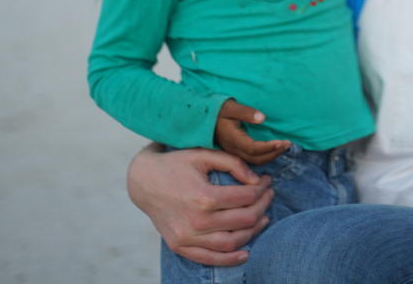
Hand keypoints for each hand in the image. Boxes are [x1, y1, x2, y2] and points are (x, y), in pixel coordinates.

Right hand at [127, 145, 273, 265]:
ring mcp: (187, 237)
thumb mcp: (203, 155)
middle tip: (269, 195)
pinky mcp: (180, 246)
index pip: (246, 197)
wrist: (143, 181)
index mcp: (203, 197)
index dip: (262, 189)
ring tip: (264, 218)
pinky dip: (230, 259)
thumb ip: (233, 163)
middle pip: (243, 219)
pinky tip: (246, 252)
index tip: (267, 181)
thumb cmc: (175, 164)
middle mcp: (196, 221)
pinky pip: (210, 258)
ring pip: (232, 242)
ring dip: (253, 231)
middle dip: (263, 206)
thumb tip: (257, 180)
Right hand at [215, 99, 290, 165]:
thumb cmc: (219, 110)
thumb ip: (246, 112)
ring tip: (284, 147)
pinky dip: (265, 156)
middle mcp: (233, 149)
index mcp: (232, 139)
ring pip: (255, 161)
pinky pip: (252, 159)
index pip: (253, 148)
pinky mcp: (236, 152)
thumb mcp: (232, 107)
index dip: (269, 147)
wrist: (204, 117)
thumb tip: (262, 118)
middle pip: (256, 158)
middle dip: (274, 153)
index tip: (283, 142)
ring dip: (271, 156)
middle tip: (288, 144)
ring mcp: (234, 152)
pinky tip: (273, 150)